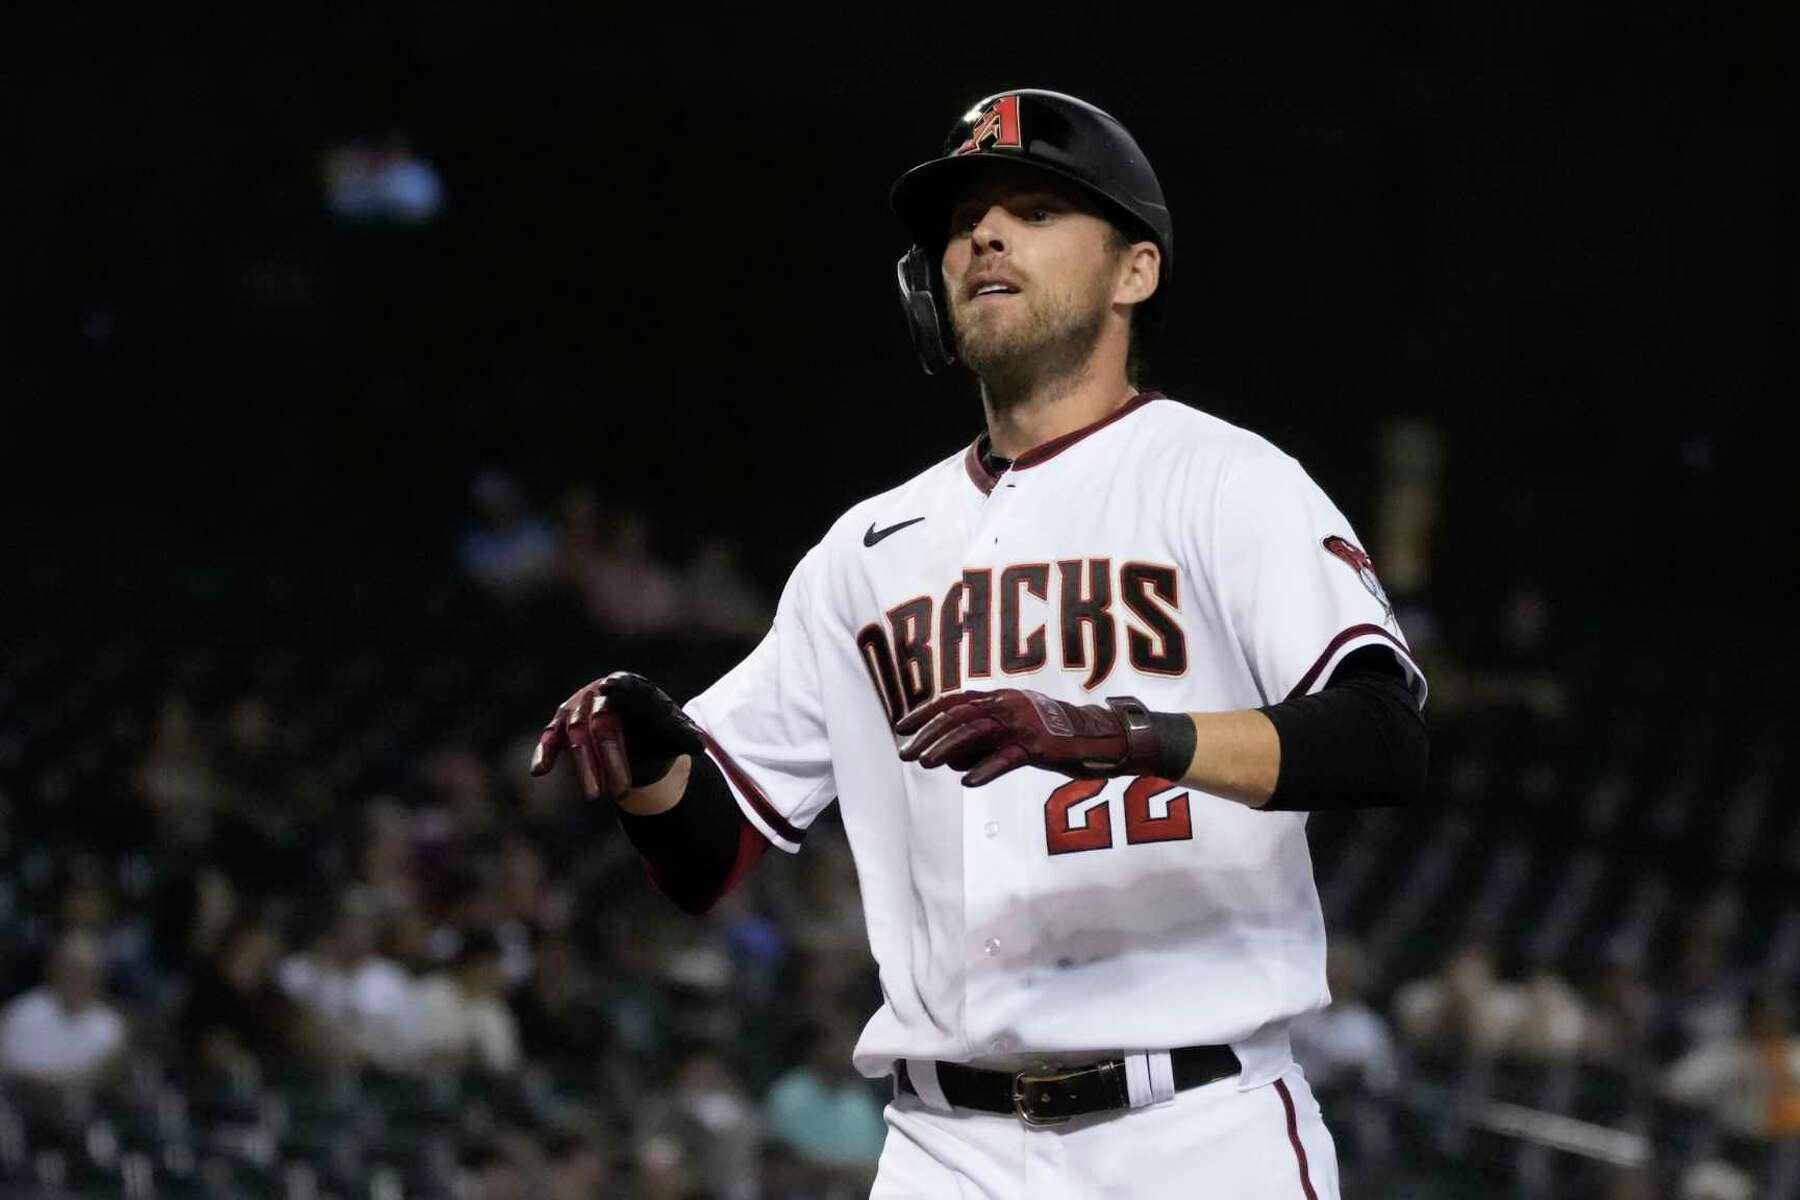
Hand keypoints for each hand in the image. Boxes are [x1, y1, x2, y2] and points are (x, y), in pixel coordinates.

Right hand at [530, 672, 702, 800]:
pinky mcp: (563, 725)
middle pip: (602, 722)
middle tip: (621, 792)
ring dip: (585, 766)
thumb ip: (684, 735)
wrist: (635, 737)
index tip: (611, 685)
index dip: (619, 686)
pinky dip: (545, 752)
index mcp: (633, 688)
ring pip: (576, 733)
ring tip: (597, 797)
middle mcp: (601, 692)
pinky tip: (540, 771)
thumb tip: (698, 746)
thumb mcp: (675, 732)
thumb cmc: (657, 731)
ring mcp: (579, 706)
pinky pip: (552, 738)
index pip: (627, 686)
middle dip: (610, 757)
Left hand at [894, 689, 1153, 786]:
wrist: (1100, 737)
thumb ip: (982, 744)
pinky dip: (987, 768)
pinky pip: (1009, 757)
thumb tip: (949, 762)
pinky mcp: (1042, 745)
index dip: (925, 712)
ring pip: (978, 732)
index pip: (954, 700)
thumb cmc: (1054, 738)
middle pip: (960, 715)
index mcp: (1001, 697)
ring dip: (948, 748)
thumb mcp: (1014, 735)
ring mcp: (1025, 723)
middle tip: (905, 753)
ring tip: (926, 764)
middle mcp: (1009, 704)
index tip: (901, 727)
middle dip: (928, 734)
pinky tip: (968, 782)